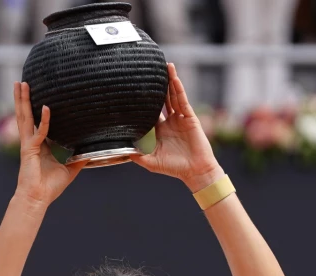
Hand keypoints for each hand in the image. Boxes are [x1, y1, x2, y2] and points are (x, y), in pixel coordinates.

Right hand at [13, 82, 83, 207]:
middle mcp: (31, 142)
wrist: (38, 199)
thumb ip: (78, 161)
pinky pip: (38, 132)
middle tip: (22, 81)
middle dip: (23, 98)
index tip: (37, 95)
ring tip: (21, 83)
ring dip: (22, 100)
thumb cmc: (50, 188)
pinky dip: (43, 120)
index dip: (35, 109)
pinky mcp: (29, 150)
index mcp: (39, 146)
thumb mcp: (69, 171)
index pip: (36, 123)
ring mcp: (28, 145)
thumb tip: (91, 155)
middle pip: (25, 115)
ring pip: (24, 118)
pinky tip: (45, 108)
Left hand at [131, 63, 223, 192]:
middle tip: (150, 69)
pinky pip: (182, 101)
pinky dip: (178, 90)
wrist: (195, 171)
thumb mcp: (151, 162)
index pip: (149, 111)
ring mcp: (180, 118)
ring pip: (173, 96)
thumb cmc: (174, 168)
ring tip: (166, 65)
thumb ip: (136, 156)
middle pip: (162, 99)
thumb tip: (120, 151)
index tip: (134, 88)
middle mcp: (169, 122)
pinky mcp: (189, 117)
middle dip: (158, 85)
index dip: (144, 100)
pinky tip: (174, 79)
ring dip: (170, 81)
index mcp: (159, 130)